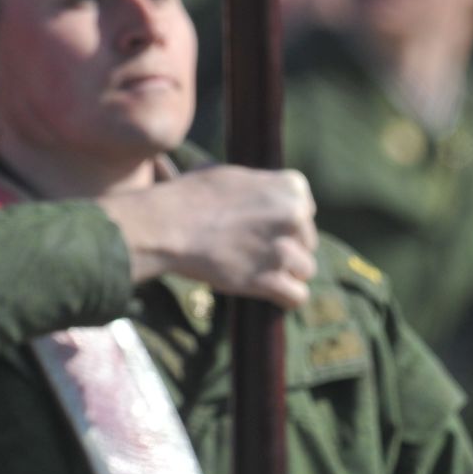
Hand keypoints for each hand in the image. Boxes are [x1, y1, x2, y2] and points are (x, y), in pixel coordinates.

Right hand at [98, 166, 318, 307]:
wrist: (165, 225)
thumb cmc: (189, 197)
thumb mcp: (233, 175)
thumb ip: (261, 186)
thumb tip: (266, 193)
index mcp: (291, 186)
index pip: (306, 213)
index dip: (285, 224)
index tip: (262, 228)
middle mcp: (295, 216)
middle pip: (307, 242)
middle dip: (286, 248)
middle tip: (255, 251)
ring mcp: (284, 249)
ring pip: (305, 269)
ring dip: (286, 273)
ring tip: (260, 271)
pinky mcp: (269, 279)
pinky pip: (297, 296)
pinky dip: (285, 298)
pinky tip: (272, 293)